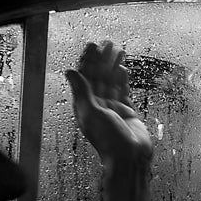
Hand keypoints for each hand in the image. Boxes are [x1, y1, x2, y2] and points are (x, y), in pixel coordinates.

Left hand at [65, 41, 152, 166]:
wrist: (130, 157)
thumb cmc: (109, 140)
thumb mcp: (92, 113)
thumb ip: (82, 91)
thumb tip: (70, 71)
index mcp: (84, 106)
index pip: (85, 77)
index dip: (88, 60)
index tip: (93, 45)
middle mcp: (97, 106)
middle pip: (99, 77)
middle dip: (103, 59)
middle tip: (108, 43)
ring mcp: (112, 109)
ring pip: (111, 82)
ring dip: (114, 66)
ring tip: (119, 50)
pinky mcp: (126, 112)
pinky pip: (123, 92)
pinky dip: (123, 80)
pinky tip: (123, 69)